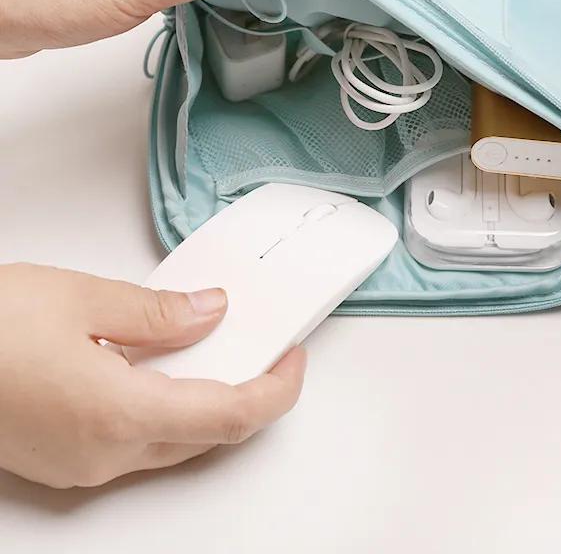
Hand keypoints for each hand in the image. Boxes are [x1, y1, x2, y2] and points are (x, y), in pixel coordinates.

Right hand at [0, 263, 305, 487]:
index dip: (275, 390)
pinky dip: (167, 404)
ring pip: (174, 439)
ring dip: (208, 397)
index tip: (294, 359)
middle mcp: (104, 454)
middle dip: (248, 391)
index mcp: (118, 414)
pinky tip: (164, 365)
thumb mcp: (79, 299)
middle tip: (266, 346)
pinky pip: (137, 439)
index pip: (229, 417)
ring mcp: (81, 464)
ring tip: (219, 345)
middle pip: (207, 432)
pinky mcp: (63, 458)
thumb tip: (212, 312)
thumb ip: (158, 313)